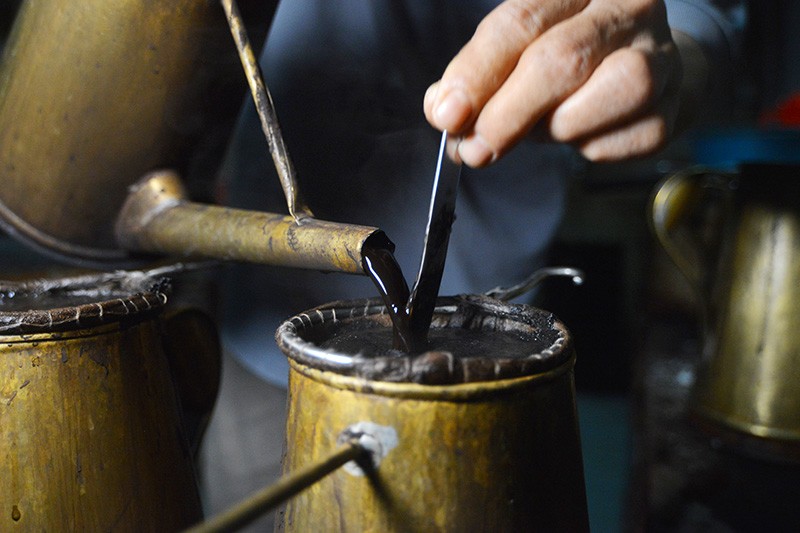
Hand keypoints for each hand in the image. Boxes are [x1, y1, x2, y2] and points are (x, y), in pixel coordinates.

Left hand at [423, 0, 686, 166]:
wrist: (639, 63)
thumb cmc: (566, 51)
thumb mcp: (516, 49)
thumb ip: (479, 74)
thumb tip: (446, 111)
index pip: (520, 23)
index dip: (477, 72)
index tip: (447, 113)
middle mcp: (626, 7)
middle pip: (561, 60)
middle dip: (506, 114)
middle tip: (475, 148)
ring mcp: (658, 55)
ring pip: (598, 100)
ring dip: (553, 129)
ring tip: (538, 129)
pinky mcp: (670, 108)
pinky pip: (616, 142)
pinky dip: (584, 148)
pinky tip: (577, 134)